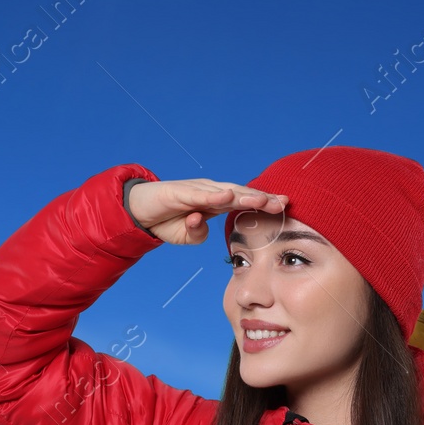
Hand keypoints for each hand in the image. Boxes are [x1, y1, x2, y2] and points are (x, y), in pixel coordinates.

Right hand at [127, 179, 286, 245]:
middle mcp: (209, 191)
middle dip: (262, 198)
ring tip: (263, 201)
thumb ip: (199, 234)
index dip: (264, 203)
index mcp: (215, 201)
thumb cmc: (165, 220)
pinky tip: (227, 197)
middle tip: (284, 202)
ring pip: (225, 192)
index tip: (285, 206)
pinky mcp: (178, 191)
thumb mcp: (187, 235)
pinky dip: (213, 196)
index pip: (244, 201)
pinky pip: (198, 194)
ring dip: (245, 196)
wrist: (138, 211)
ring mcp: (195, 190)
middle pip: (241, 194)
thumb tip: (206, 228)